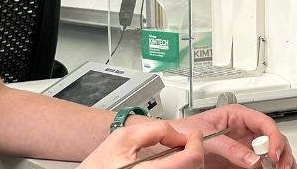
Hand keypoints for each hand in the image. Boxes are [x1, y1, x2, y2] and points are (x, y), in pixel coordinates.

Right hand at [78, 119, 203, 168]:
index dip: (196, 143)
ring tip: (178, 154)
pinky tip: (172, 165)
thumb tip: (179, 136)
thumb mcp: (123, 138)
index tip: (195, 136)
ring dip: (189, 164)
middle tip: (186, 143)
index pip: (190, 160)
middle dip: (194, 153)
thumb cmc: (99, 166)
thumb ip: (155, 131)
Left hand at [169, 105, 295, 168]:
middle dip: (282, 151)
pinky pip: (261, 164)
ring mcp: (245, 145)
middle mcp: (244, 129)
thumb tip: (253, 159)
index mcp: (237, 116)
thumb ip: (230, 147)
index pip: (264, 123)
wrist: (171, 143)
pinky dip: (270, 168)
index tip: (273, 153)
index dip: (273, 137)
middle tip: (281, 166)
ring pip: (272, 151)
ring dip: (281, 160)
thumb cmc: (185, 131)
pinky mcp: (241, 160)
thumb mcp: (207, 137)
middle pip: (273, 137)